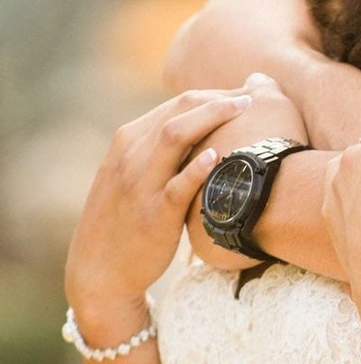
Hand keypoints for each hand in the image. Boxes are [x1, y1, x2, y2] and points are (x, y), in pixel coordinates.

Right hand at [65, 89, 255, 342]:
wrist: (100, 269)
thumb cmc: (128, 218)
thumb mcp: (135, 174)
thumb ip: (162, 149)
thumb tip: (206, 126)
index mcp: (129, 140)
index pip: (178, 103)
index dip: (217, 95)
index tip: (248, 95)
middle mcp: (131, 155)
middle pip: (180, 110)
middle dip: (221, 98)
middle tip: (257, 96)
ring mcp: (140, 184)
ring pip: (175, 136)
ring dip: (214, 117)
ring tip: (247, 109)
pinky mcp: (153, 215)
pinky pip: (176, 186)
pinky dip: (197, 168)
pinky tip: (219, 155)